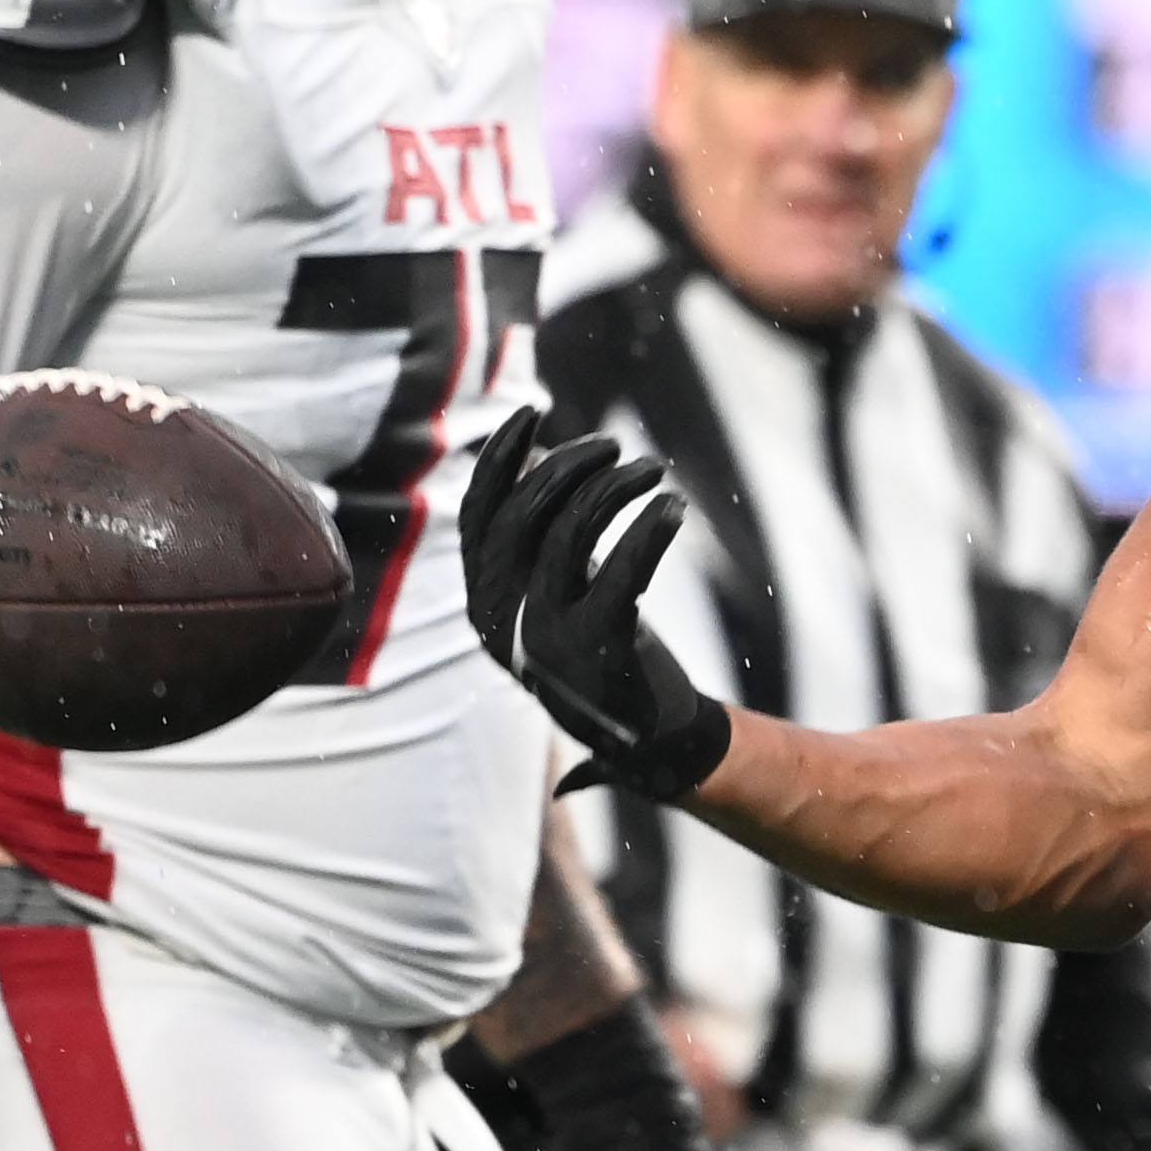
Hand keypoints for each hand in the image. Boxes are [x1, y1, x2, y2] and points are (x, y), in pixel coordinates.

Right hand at [460, 412, 730, 802]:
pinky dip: (650, 528)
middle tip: (614, 445)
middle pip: (524, 513)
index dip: (501, 455)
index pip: (478, 512)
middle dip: (569, 464)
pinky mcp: (600, 648)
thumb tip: (539, 452)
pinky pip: (623, 570)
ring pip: (572, 532)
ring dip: (616, 486)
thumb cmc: (597, 649)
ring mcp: (548, 634)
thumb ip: (535, 536)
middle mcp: (504, 618)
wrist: (643, 739)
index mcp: (483, 601)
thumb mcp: (550, 593)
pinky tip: (673, 507)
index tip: (532, 412)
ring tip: (652, 471)